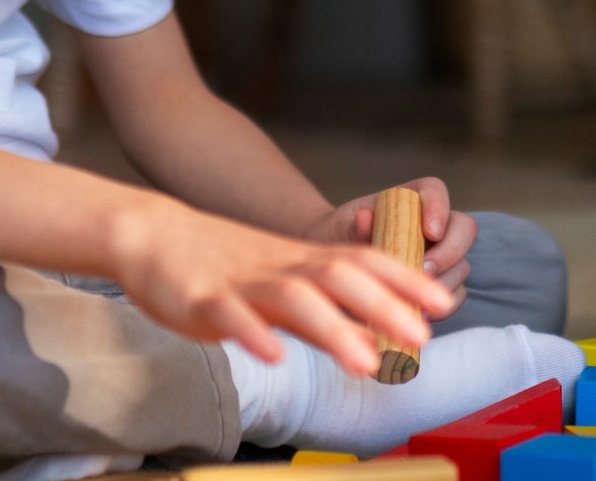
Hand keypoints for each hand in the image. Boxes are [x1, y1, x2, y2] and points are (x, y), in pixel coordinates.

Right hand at [109, 195, 451, 375]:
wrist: (151, 235)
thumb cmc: (220, 264)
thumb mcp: (279, 282)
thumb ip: (325, 308)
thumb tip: (375, 335)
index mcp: (299, 260)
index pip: (362, 261)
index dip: (404, 279)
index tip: (444, 301)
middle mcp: (278, 266)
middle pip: (338, 276)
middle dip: (383, 304)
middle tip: (421, 335)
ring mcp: (240, 281)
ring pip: (292, 298)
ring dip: (333, 328)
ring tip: (366, 361)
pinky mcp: (200, 299)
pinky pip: (229, 316)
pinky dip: (253, 333)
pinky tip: (274, 355)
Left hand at [301, 176, 475, 316]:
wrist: (334, 267)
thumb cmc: (340, 239)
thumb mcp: (341, 229)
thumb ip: (355, 225)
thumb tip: (365, 219)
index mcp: (410, 200)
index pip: (435, 191)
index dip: (439, 208)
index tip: (429, 231)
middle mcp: (432, 225)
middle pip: (464, 229)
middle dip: (449, 253)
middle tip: (425, 271)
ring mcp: (440, 255)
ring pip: (461, 266)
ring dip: (444, 284)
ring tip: (419, 298)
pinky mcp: (441, 283)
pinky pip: (455, 295)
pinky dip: (441, 307)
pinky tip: (418, 315)